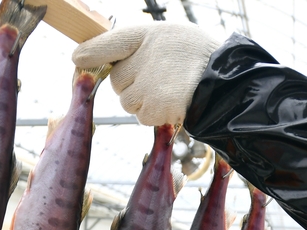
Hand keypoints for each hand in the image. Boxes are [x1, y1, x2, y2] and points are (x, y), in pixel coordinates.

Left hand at [72, 23, 219, 126]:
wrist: (229, 78)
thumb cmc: (197, 56)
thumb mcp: (164, 39)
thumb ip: (132, 46)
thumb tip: (84, 56)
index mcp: (144, 35)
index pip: (108, 43)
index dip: (92, 52)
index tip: (78, 58)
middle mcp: (142, 58)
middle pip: (118, 81)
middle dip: (133, 83)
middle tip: (160, 77)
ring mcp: (148, 84)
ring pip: (128, 102)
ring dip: (143, 101)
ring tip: (169, 89)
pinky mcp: (155, 106)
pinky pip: (142, 116)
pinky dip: (155, 114)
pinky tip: (173, 102)